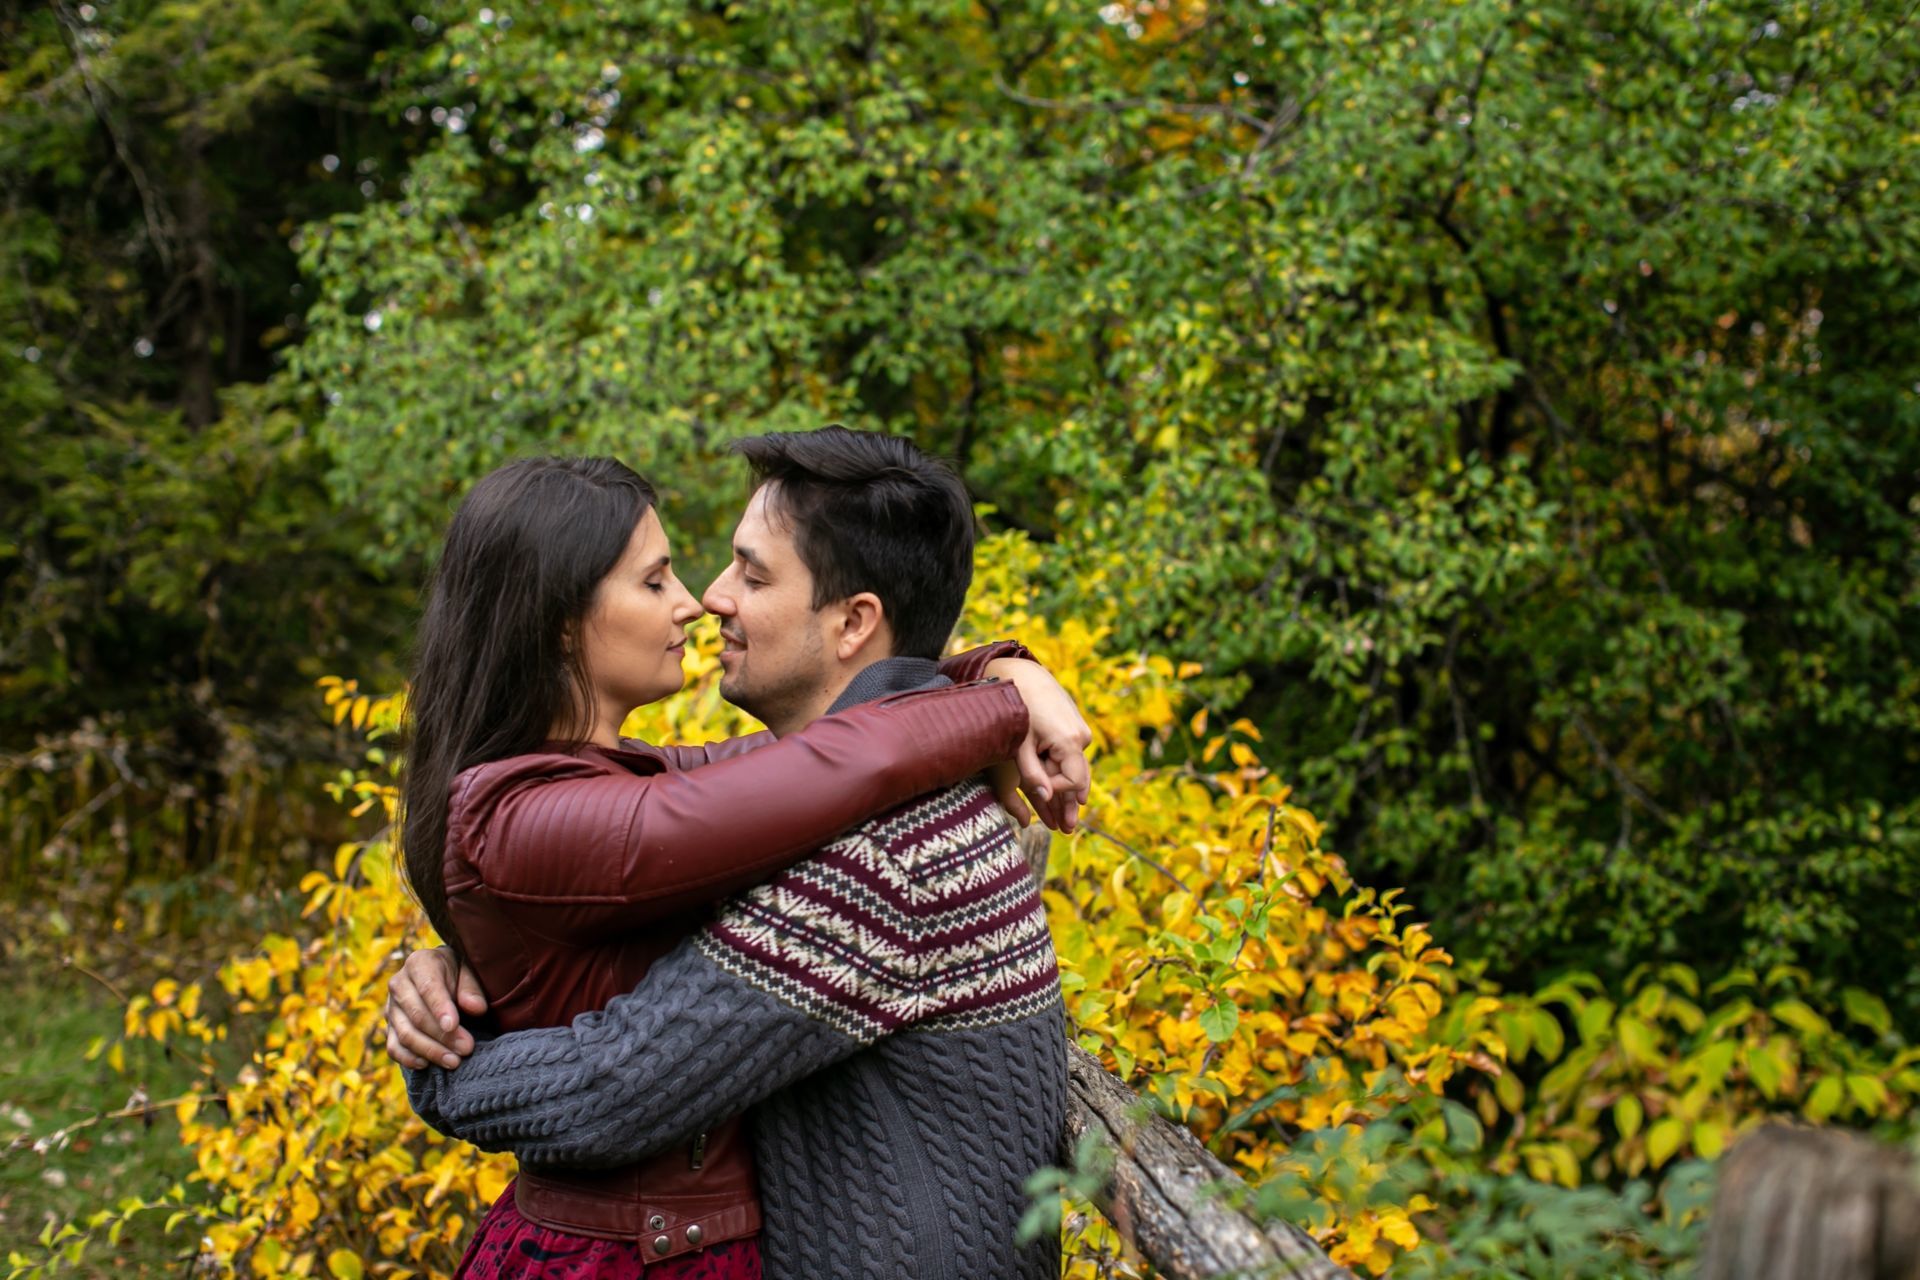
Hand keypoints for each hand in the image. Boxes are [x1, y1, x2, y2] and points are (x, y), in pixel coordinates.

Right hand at [384, 946, 487, 1069]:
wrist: (441, 975)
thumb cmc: (458, 973)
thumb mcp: (469, 970)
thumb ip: (472, 988)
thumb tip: (476, 1008)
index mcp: (419, 963)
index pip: (428, 987)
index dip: (440, 1008)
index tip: (453, 1025)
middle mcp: (399, 984)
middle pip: (417, 1016)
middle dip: (442, 1036)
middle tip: (466, 1048)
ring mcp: (391, 1008)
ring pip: (405, 1034)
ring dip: (430, 1051)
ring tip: (454, 1061)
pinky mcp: (389, 1028)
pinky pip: (393, 1047)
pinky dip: (409, 1059)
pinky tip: (428, 1065)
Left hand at [985, 657, 1092, 832]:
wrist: (1024, 674)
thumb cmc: (1017, 709)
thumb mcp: (1019, 744)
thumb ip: (1031, 772)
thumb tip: (1044, 797)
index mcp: (1069, 741)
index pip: (1072, 782)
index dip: (1057, 794)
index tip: (1039, 797)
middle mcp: (1081, 737)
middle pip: (1079, 778)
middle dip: (1070, 804)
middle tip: (1066, 829)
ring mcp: (1080, 730)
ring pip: (1075, 767)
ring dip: (1067, 790)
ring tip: (1065, 817)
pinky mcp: (1074, 726)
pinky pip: (1071, 755)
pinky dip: (1064, 771)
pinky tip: (1059, 787)